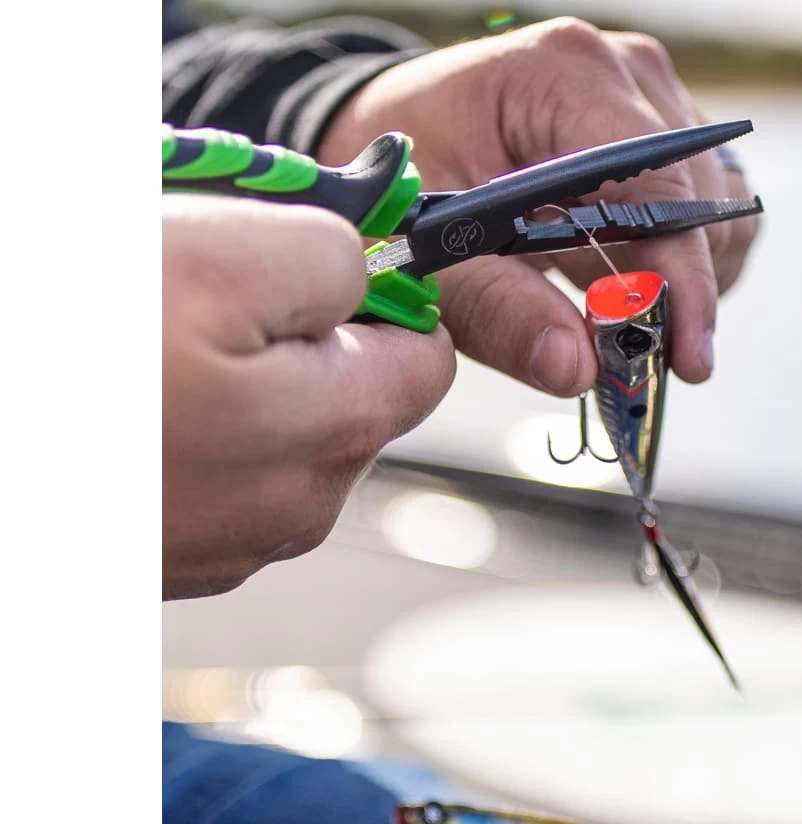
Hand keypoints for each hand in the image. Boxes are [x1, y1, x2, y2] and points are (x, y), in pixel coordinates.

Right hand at [162, 196, 454, 598]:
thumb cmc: (66, 345)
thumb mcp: (220, 251)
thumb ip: (334, 258)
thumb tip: (370, 271)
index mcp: (334, 429)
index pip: (424, 358)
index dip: (383, 299)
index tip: (325, 267)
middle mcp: (298, 503)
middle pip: (351, 398)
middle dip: (300, 342)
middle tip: (206, 300)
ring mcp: (232, 541)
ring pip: (281, 435)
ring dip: (238, 385)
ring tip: (151, 353)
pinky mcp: (172, 555)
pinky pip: (219, 471)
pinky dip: (191, 432)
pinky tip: (131, 407)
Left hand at [318, 17, 759, 394]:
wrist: (407, 130)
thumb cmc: (410, 175)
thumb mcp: (429, 244)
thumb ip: (496, 308)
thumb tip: (574, 368)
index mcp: (562, 77)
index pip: (658, 182)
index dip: (679, 278)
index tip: (684, 357)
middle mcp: (622, 74)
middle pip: (701, 199)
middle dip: (677, 292)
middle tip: (634, 358)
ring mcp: (649, 97)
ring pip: (715, 209)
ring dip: (682, 280)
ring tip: (622, 321)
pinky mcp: (661, 130)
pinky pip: (704, 210)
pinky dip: (678, 263)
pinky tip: (630, 285)